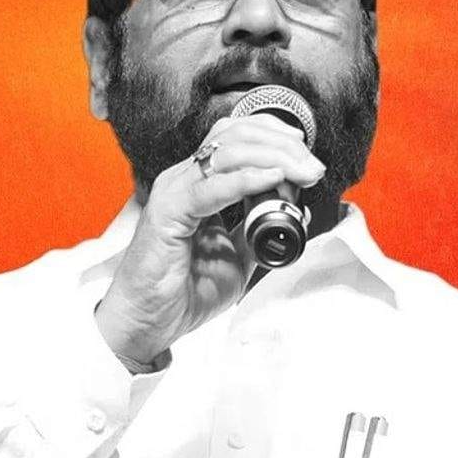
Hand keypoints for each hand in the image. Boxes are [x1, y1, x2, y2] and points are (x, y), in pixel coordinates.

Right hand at [94, 114, 324, 368]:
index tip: (308, 157)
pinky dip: (245, 179)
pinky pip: (210, 188)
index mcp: (199, 182)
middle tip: (312, 167)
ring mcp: (174, 192)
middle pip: (237, 135)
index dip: (276, 137)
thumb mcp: (237, 255)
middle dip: (282, 145)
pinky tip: (272, 178)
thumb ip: (261, 229)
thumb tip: (296, 212)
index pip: (237, 136)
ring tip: (301, 172)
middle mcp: (185, 179)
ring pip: (227, 152)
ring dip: (272, 157)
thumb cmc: (182, 289)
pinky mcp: (167, 213)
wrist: (146, 322)